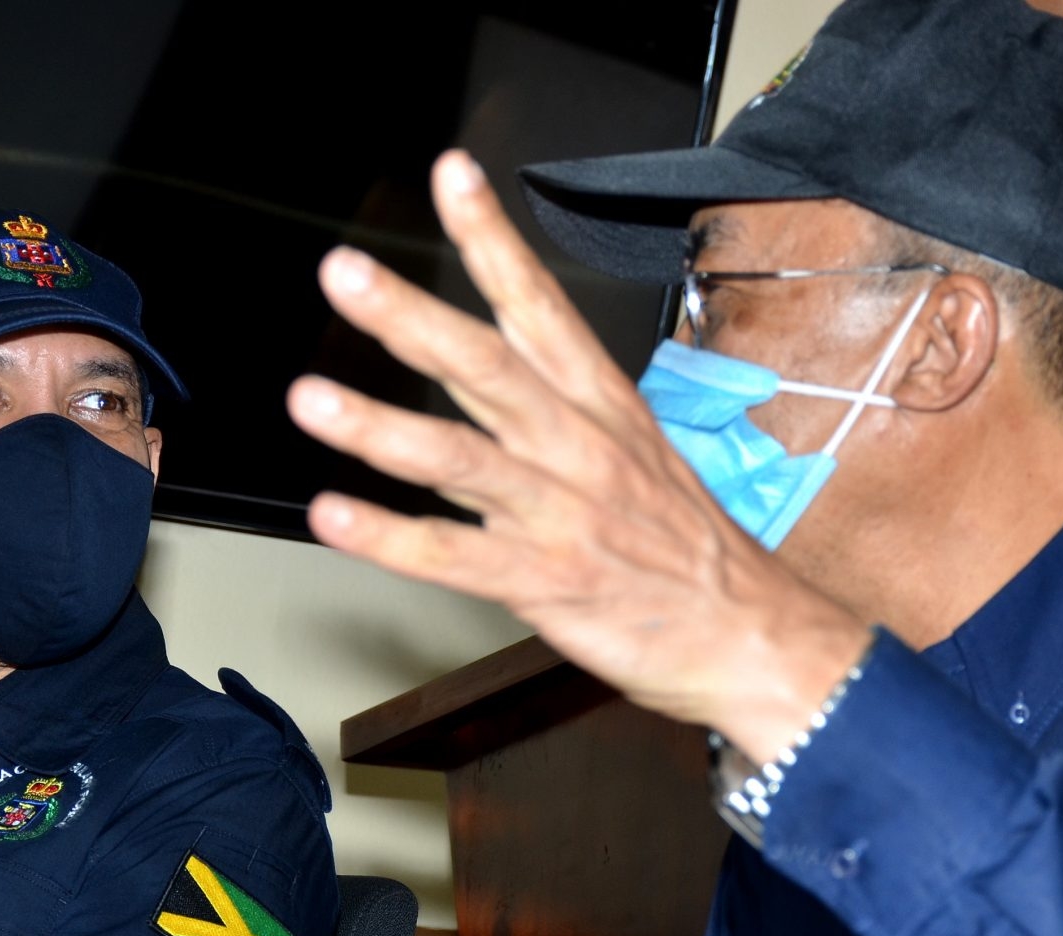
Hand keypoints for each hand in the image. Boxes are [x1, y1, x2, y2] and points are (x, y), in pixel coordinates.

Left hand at [290, 150, 871, 761]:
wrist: (751, 635)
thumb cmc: (688, 548)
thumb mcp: (640, 455)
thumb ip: (558, 414)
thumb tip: (485, 374)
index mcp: (601, 406)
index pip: (539, 306)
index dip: (493, 239)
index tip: (452, 174)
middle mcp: (577, 447)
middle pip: (487, 367)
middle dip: (411, 317)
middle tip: (345, 272)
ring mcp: (560, 514)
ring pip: (460, 458)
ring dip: (379, 426)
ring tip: (311, 398)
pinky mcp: (544, 582)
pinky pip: (452, 556)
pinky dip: (389, 538)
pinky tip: (332, 517)